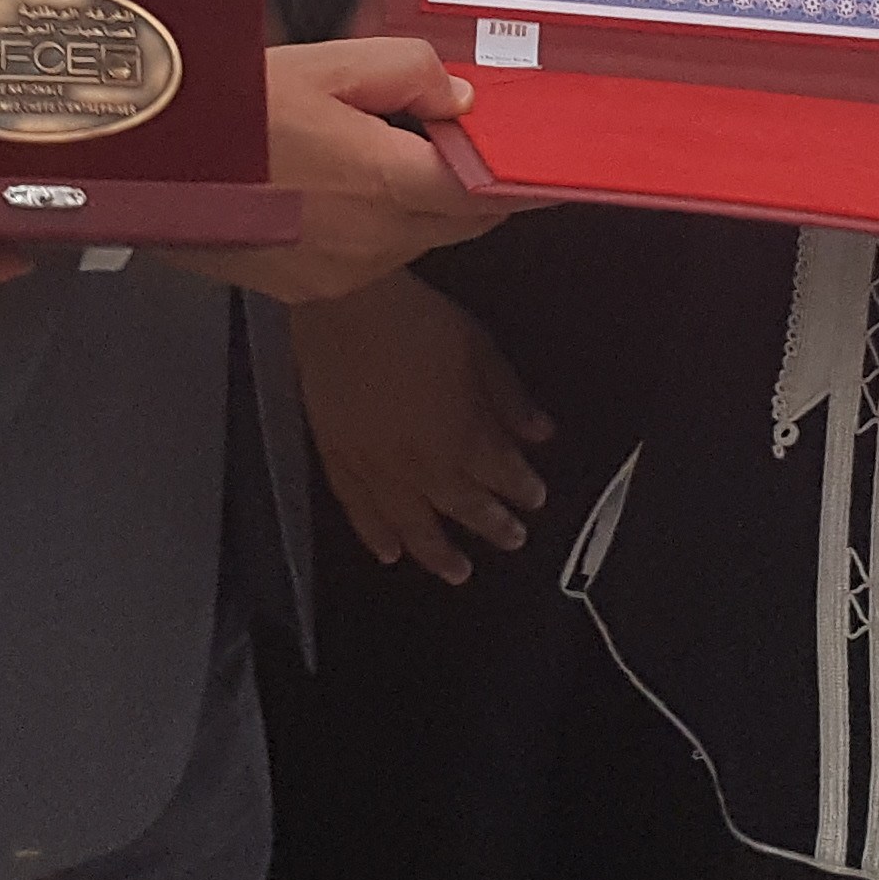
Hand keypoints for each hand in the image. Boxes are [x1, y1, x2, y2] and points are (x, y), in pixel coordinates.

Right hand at [212, 37, 523, 304]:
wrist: (141, 163)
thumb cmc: (227, 111)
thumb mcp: (326, 65)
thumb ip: (409, 73)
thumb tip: (457, 97)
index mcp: (388, 184)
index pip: (490, 194)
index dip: (524, 180)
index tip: (548, 169)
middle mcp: (373, 243)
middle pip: (457, 222)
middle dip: (468, 186)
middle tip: (454, 139)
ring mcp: (339, 274)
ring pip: (412, 241)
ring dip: (413, 205)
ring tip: (367, 151)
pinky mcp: (307, 289)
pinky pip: (365, 258)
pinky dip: (368, 227)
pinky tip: (326, 187)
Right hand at [295, 275, 555, 580]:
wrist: (345, 307)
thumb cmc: (417, 321)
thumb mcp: (479, 350)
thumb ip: (509, 398)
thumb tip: (540, 433)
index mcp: (463, 439)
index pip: (502, 476)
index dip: (523, 489)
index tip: (536, 497)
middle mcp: (422, 466)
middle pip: (463, 507)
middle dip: (493, 525)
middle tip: (512, 540)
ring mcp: (377, 469)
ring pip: (412, 524)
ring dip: (438, 552)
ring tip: (457, 572)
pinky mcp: (338, 461)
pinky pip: (359, 510)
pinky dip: (375, 534)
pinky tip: (389, 553)